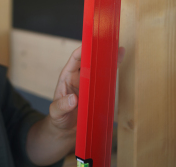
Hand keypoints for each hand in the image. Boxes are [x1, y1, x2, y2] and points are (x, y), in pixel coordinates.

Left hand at [26, 45, 125, 164]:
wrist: (66, 131)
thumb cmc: (57, 118)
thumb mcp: (55, 113)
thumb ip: (62, 106)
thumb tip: (73, 99)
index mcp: (67, 77)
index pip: (75, 59)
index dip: (83, 50)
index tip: (92, 44)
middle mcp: (79, 78)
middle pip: (90, 61)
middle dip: (100, 52)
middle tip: (110, 45)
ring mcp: (89, 85)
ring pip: (100, 70)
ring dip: (109, 61)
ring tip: (120, 52)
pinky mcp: (98, 94)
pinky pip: (105, 83)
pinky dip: (113, 75)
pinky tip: (120, 67)